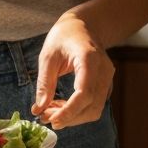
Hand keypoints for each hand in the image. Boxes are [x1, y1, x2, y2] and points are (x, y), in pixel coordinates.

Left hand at [31, 12, 113, 129]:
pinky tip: (61, 105)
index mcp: (89, 59)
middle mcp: (104, 70)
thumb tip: (39, 109)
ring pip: (95, 109)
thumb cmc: (64, 36)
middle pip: (91, 105)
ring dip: (73, 116)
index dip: (70, 111)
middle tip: (44, 117)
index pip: (84, 92)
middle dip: (69, 117)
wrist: (84, 25)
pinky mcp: (105, 84)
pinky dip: (78, 110)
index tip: (53, 121)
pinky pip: (94, 104)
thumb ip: (44, 82)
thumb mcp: (48, 55)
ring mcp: (107, 78)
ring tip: (50, 112)